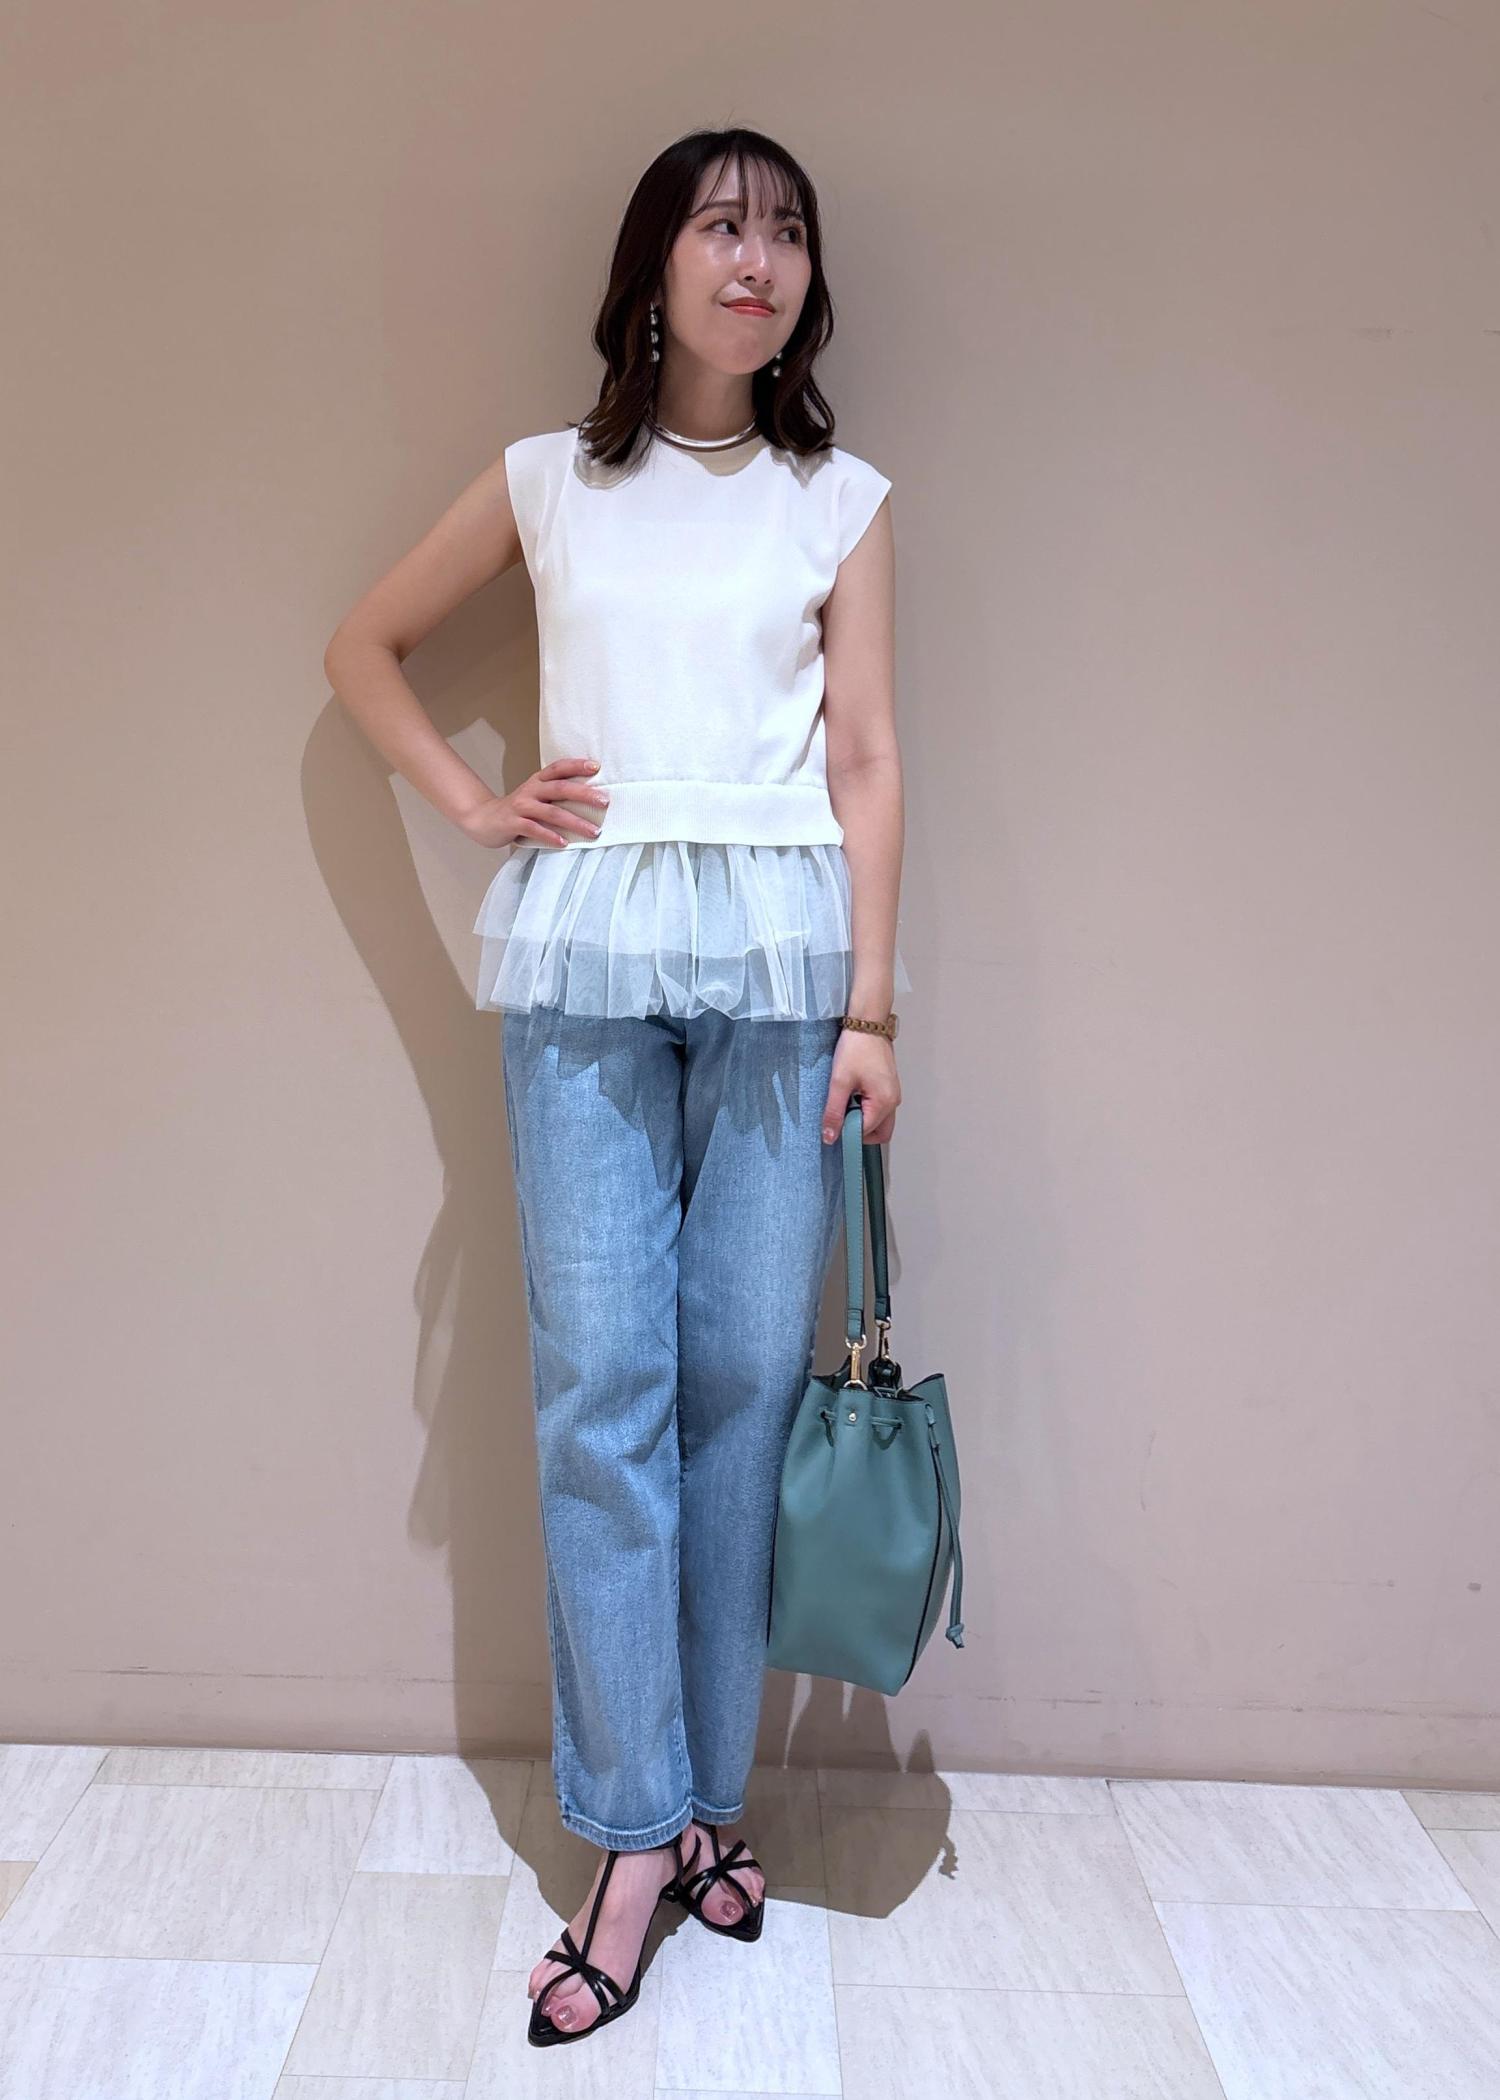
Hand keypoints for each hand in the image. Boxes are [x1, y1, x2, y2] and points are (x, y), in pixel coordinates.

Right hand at [459, 756, 609, 847]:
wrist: (482, 819)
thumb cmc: (516, 809)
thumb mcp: (535, 795)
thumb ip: (554, 794)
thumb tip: (589, 798)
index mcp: (537, 780)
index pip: (558, 768)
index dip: (577, 765)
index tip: (597, 766)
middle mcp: (530, 790)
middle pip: (560, 788)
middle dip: (584, 794)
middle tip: (605, 802)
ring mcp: (521, 806)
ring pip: (552, 812)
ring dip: (575, 822)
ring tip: (593, 832)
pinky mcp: (513, 823)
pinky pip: (535, 829)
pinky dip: (551, 836)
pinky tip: (565, 843)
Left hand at [823, 1028, 899, 1145]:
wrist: (868, 1023)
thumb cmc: (856, 1049)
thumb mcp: (839, 1082)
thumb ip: (834, 1112)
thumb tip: (830, 1138)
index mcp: (884, 1103)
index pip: (866, 1133)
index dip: (848, 1134)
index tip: (833, 1126)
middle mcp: (894, 1102)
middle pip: (880, 1133)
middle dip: (860, 1132)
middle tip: (841, 1118)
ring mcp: (894, 1094)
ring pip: (881, 1122)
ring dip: (863, 1120)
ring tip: (846, 1104)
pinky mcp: (889, 1087)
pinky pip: (881, 1109)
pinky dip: (867, 1110)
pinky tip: (852, 1096)